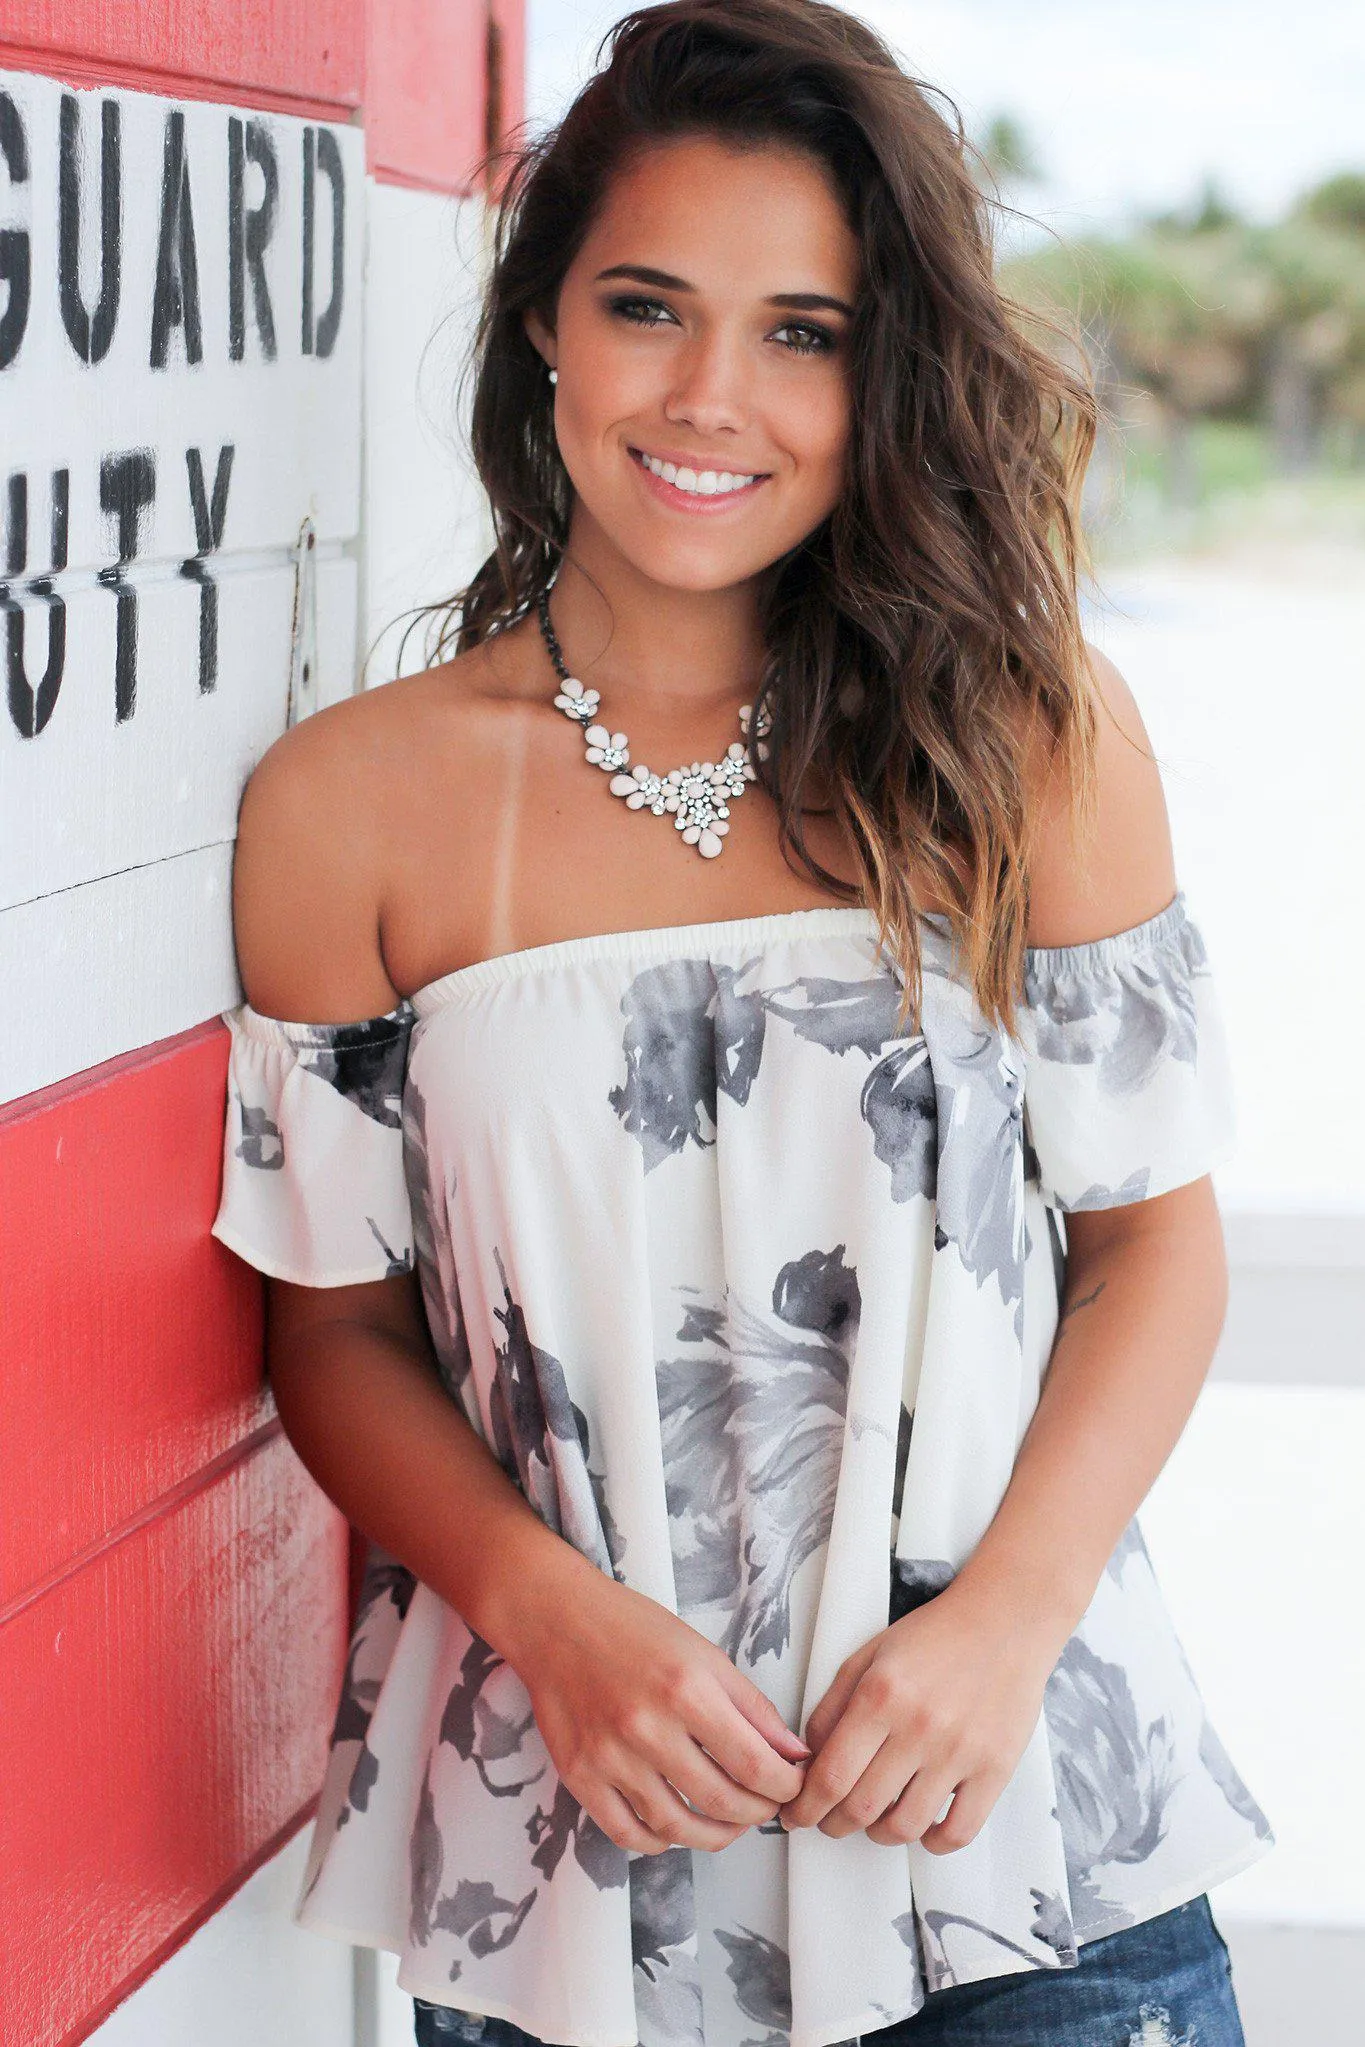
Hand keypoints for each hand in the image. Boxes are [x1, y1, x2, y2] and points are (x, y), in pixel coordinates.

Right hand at [519, 1566, 811, 1856]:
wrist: (557, 1620)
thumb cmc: (633, 1629)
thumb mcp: (704, 1653)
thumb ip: (752, 1706)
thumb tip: (793, 1754)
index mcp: (686, 1689)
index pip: (753, 1764)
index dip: (783, 1787)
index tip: (792, 1788)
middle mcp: (647, 1727)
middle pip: (720, 1801)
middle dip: (757, 1813)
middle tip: (766, 1808)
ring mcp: (609, 1757)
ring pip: (676, 1826)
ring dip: (715, 1836)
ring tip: (730, 1824)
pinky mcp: (579, 1776)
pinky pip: (627, 1833)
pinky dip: (659, 1841)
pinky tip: (676, 1826)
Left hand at [776, 1583, 1055, 1850]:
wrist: (1004, 1620)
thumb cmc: (933, 1637)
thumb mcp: (868, 1656)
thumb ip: (832, 1706)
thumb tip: (808, 1759)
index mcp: (880, 1695)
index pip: (830, 1775)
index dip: (806, 1807)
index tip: (797, 1816)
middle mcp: (918, 1726)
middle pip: (861, 1807)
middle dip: (833, 1824)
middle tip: (829, 1822)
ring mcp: (960, 1751)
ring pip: (905, 1826)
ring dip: (879, 1834)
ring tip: (875, 1821)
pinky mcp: (995, 1768)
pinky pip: (958, 1831)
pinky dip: (933, 1842)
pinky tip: (922, 1828)